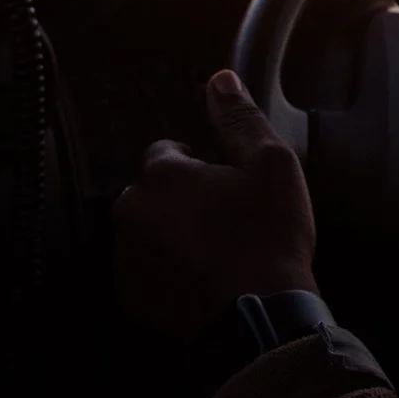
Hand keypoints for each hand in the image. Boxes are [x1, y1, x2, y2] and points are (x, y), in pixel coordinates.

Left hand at [113, 68, 316, 342]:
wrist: (261, 317)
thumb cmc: (269, 237)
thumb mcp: (271, 164)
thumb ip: (240, 118)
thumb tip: (221, 80)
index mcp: (162, 175)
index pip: (167, 151)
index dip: (201, 164)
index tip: (228, 186)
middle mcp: (132, 212)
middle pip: (153, 192)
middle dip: (182, 200)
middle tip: (226, 220)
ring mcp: (128, 258)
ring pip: (148, 231)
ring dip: (172, 235)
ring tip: (217, 252)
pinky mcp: (133, 297)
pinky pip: (147, 270)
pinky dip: (167, 271)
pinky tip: (204, 278)